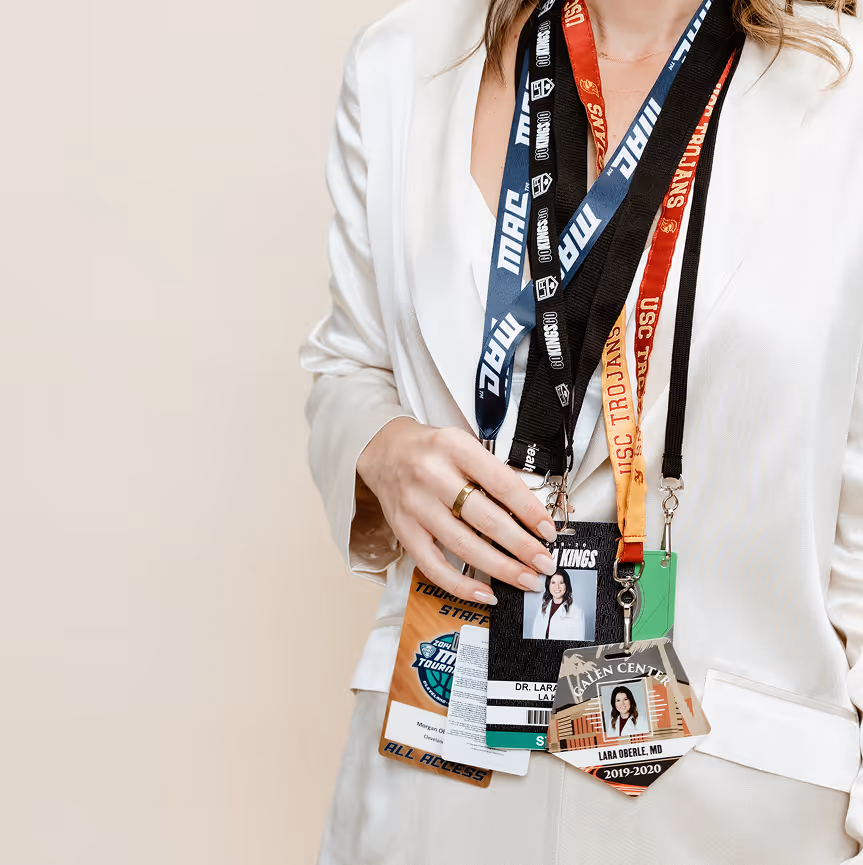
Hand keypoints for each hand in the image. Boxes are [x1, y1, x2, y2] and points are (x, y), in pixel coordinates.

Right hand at [356, 417, 557, 604]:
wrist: (385, 451)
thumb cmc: (431, 450)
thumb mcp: (463, 445)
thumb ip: (491, 473)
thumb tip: (529, 515)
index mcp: (455, 448)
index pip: (501, 483)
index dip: (529, 510)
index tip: (548, 530)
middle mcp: (433, 476)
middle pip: (485, 518)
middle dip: (521, 546)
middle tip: (544, 563)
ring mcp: (416, 506)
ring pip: (464, 545)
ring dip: (500, 568)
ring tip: (526, 579)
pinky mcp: (404, 530)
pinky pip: (433, 566)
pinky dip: (461, 584)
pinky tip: (485, 593)